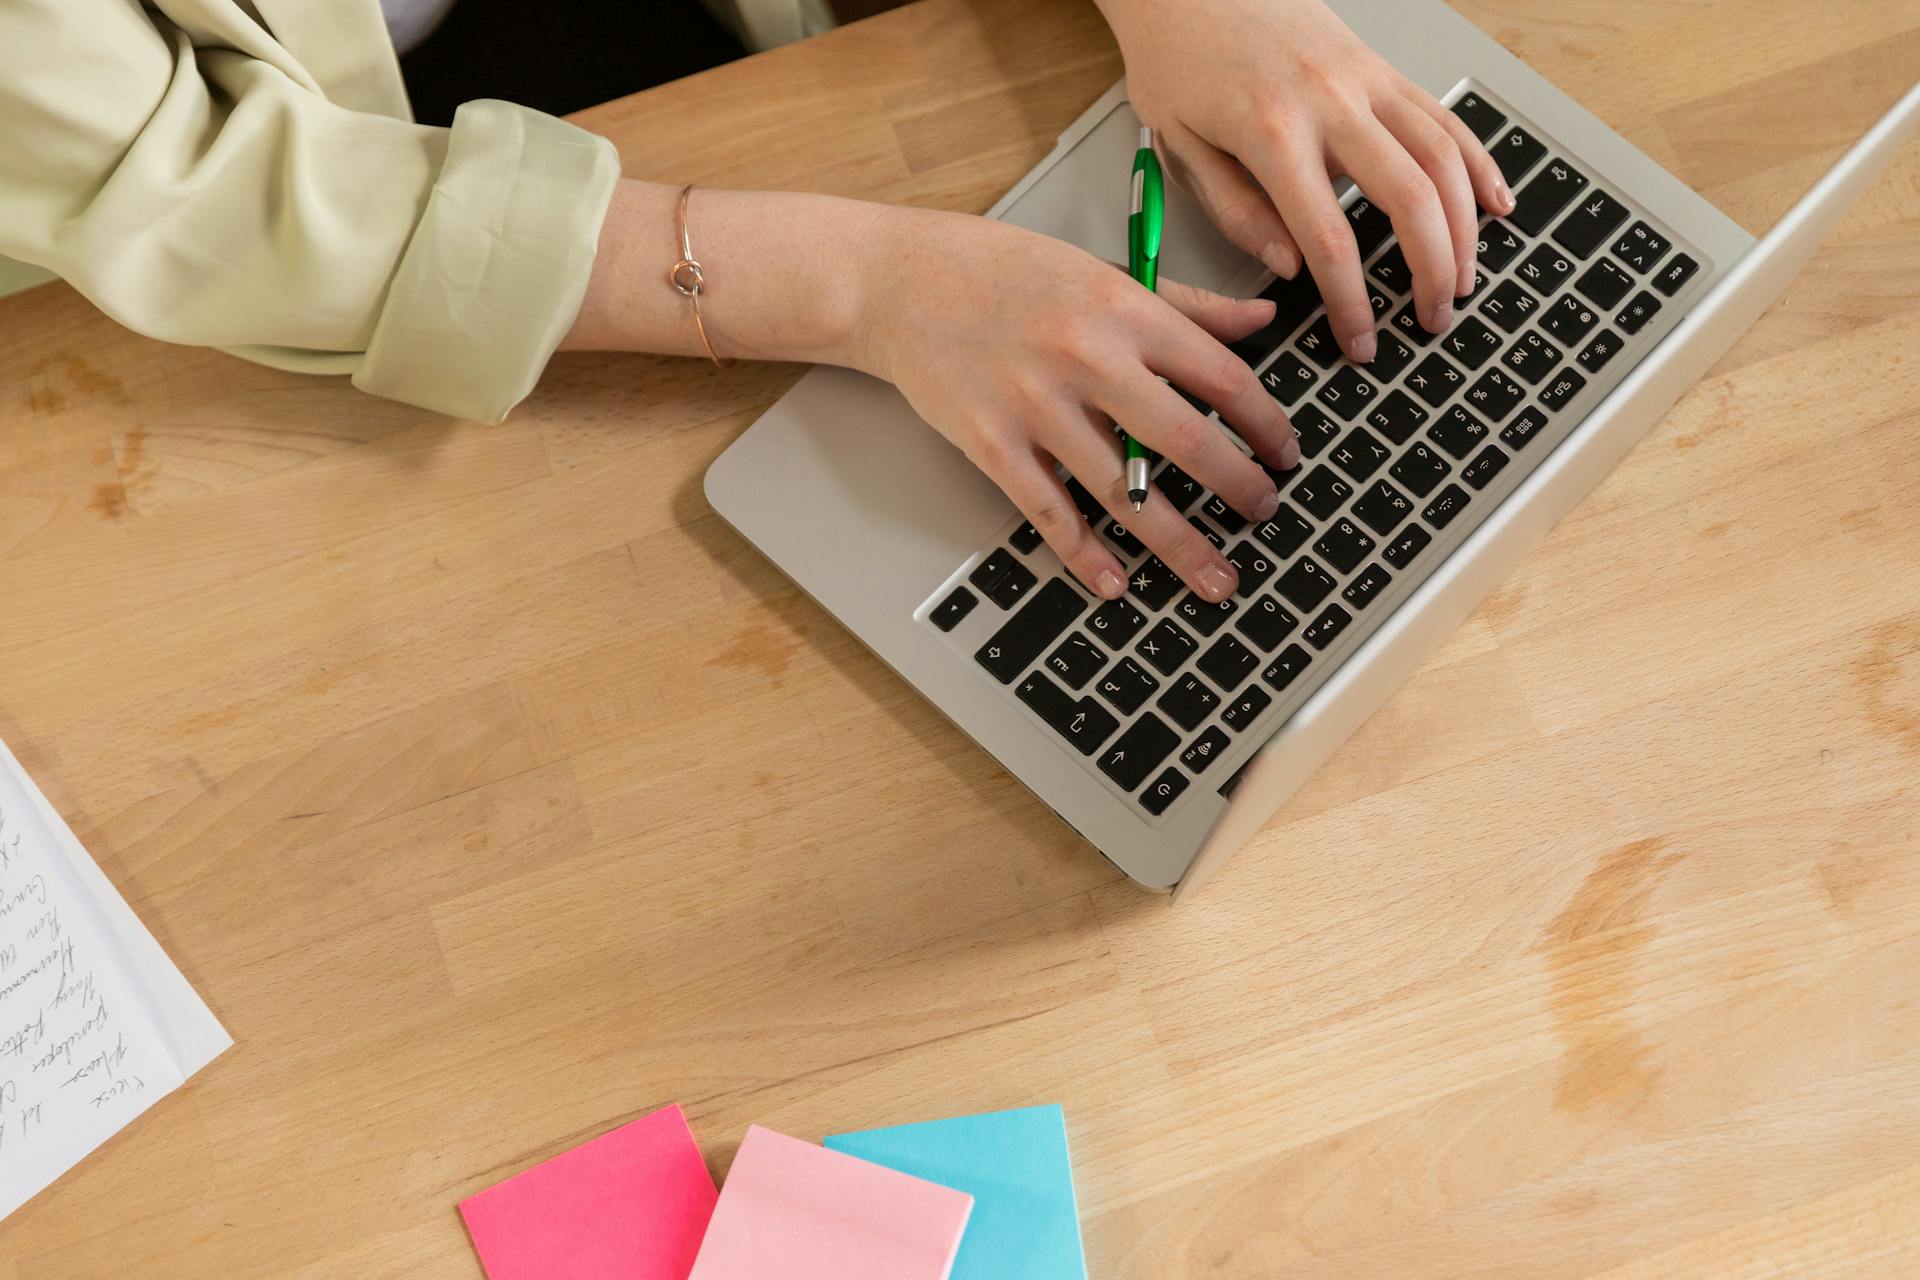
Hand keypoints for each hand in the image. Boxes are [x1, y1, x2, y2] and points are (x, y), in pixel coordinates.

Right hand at [852, 207, 1301, 602]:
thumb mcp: (1099, 269)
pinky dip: (1086, 554)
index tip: (1285, 453)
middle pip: (1186, 440)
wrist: (899, 281)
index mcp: (1123, 309)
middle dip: (1238, 488)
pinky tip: (1115, 582)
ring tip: (1216, 576)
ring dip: (1180, 542)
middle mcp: (1086, 357)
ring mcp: (1037, 405)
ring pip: (1125, 490)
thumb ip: (1185, 303)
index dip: (1264, 423)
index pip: (1221, 375)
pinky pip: (1050, 511)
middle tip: (1264, 515)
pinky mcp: (990, 443)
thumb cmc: (1000, 270)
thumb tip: (1262, 319)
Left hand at [1096, 0, 1512, 360]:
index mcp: (1272, 132)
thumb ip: (1236, 211)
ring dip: (1464, 227)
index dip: (1352, 301)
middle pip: (1409, 198)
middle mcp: (1331, 103)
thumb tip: (1290, 267)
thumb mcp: (1179, 147)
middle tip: (1432, 319)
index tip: (1360, 342)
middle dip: (1430, 270)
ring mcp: (1367, 80)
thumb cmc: (1179, 60)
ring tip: (1461, 280)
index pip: (1328, 238)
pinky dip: (1478, 163)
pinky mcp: (1383, 68)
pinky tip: (1496, 204)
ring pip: (1442, 158)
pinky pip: (1446, 117)